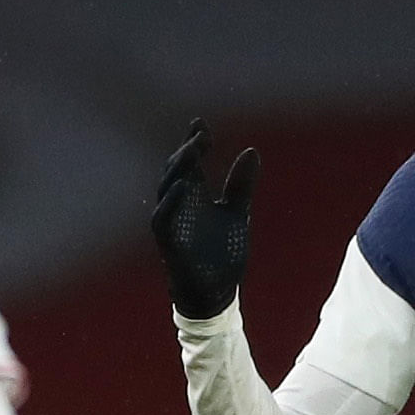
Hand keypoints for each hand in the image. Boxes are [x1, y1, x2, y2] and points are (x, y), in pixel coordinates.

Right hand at [144, 122, 257, 321]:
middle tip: (201, 135)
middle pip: (176, 170)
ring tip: (193, 151)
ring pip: (167, 188)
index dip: (193, 142)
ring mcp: (173, 222)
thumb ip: (241, 184)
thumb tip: (251, 150)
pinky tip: (184, 185)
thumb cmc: (223, 253)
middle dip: (187, 151)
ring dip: (179, 169)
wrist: (218, 291)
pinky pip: (163, 218)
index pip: (190, 162)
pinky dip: (170, 201)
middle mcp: (180, 205)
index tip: (200, 123)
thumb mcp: (238, 212)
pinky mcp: (169, 241)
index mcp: (195, 196)